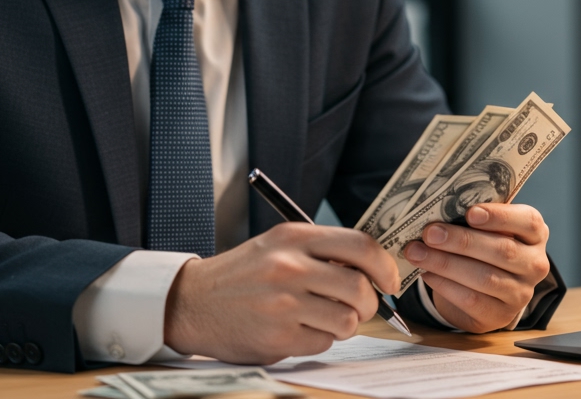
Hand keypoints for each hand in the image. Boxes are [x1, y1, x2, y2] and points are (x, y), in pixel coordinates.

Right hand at [164, 222, 399, 363]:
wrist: (191, 302)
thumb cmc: (242, 275)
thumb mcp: (277, 246)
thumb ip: (320, 252)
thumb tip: (372, 269)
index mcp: (294, 237)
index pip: (361, 246)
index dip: (385, 267)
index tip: (389, 281)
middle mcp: (290, 266)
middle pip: (360, 287)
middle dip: (369, 303)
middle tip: (358, 306)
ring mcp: (284, 303)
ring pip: (347, 320)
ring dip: (344, 325)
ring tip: (321, 318)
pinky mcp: (278, 336)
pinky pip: (324, 342)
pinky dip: (318, 339)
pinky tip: (297, 329)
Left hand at [402, 203, 549, 332]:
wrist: (486, 292)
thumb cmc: (484, 247)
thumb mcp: (488, 229)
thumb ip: (474, 218)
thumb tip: (438, 207)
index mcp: (535, 234)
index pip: (528, 222)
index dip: (500, 217)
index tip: (470, 213)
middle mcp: (534, 264)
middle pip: (503, 251)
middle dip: (462, 241)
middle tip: (430, 233)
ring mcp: (521, 293)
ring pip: (484, 277)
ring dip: (445, 263)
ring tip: (417, 252)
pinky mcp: (501, 315)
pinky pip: (472, 300)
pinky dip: (445, 285)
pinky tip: (427, 273)